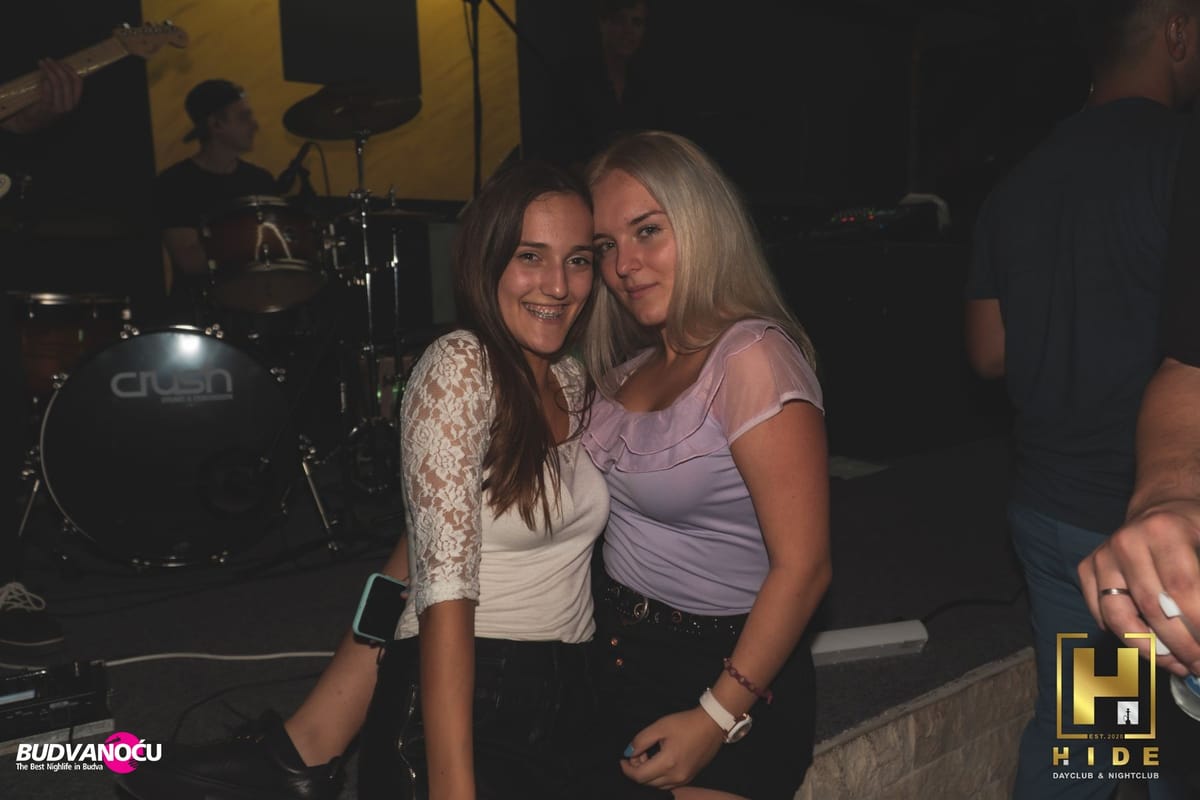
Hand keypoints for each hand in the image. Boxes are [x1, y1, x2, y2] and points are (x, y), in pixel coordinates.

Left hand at [4, 59, 82, 133]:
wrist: (32, 122)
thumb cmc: (44, 106)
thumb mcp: (57, 97)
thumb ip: (60, 85)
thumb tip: (57, 66)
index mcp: (74, 101)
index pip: (78, 83)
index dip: (70, 70)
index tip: (61, 62)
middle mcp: (69, 106)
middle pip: (67, 82)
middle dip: (58, 68)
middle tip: (48, 60)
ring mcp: (58, 108)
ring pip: (57, 85)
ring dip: (49, 71)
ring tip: (42, 63)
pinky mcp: (46, 109)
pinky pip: (48, 93)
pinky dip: (46, 83)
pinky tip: (42, 76)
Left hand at [621, 707, 724, 790]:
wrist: (712, 724)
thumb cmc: (686, 723)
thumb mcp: (660, 726)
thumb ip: (641, 740)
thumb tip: (629, 752)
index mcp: (668, 763)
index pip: (639, 776)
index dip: (627, 769)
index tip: (622, 759)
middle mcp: (676, 776)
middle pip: (647, 783)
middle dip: (637, 770)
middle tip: (638, 753)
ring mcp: (684, 779)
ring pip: (657, 786)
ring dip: (647, 775)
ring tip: (648, 756)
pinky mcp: (689, 778)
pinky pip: (668, 784)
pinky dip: (658, 777)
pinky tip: (659, 762)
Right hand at [1078, 501, 1199, 676]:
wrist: (1162, 507)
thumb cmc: (1194, 529)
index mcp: (1163, 530)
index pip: (1181, 589)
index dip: (1197, 626)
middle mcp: (1126, 541)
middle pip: (1151, 608)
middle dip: (1180, 646)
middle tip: (1199, 665)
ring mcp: (1103, 556)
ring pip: (1119, 616)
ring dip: (1149, 649)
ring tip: (1175, 663)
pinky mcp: (1088, 567)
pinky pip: (1100, 612)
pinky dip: (1123, 634)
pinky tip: (1150, 643)